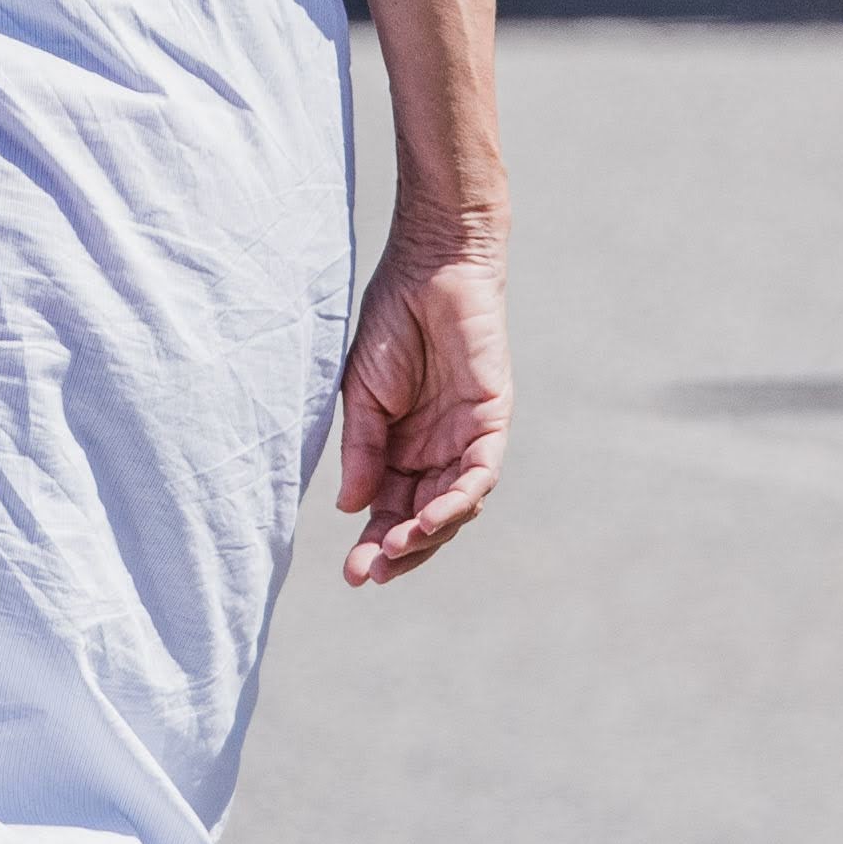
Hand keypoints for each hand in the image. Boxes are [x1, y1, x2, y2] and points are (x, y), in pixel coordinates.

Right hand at [327, 235, 507, 586]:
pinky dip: (458, 500)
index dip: (374, 542)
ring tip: (397, 548)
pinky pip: (480, 474)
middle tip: (371, 573)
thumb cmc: (389, 324)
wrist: (428, 270)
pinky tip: (432, 519)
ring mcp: (465, 439)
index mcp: (400, 449)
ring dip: (428, 533)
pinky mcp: (491, 421)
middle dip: (399, 550)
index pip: (389, 509)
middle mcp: (436, 452)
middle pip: (423, 519)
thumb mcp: (362, 396)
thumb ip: (362, 450)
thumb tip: (351, 508)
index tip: (352, 573)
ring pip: (455, 506)